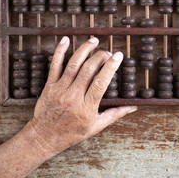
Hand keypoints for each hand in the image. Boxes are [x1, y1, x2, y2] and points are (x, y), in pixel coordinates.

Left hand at [26, 36, 136, 155]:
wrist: (45, 137)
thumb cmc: (72, 133)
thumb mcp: (96, 126)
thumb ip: (115, 114)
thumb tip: (133, 107)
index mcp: (87, 108)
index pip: (101, 82)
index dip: (110, 67)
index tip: (118, 56)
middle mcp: (73, 97)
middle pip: (88, 70)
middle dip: (100, 56)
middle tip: (107, 52)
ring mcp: (60, 90)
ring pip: (73, 64)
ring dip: (84, 50)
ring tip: (94, 41)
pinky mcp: (50, 86)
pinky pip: (54, 65)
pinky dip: (60, 51)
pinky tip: (66, 40)